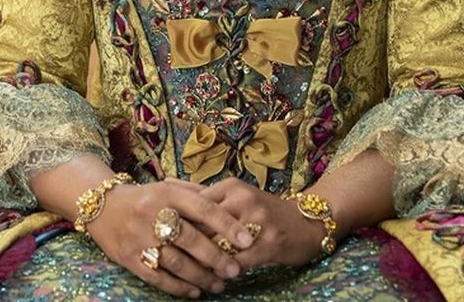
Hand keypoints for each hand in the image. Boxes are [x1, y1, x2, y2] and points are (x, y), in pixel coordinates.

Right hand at [85, 181, 254, 297]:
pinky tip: (194, 291)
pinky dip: (178, 287)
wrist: (102, 206)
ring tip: (219, 284)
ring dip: (200, 276)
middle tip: (235, 270)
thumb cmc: (145, 198)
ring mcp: (140, 237)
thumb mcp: (167, 188)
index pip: (203, 208)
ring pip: (176, 261)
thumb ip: (195, 196)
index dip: (226, 224)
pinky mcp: (129, 257)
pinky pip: (157, 277)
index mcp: (167, 194)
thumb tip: (230, 209)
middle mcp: (153, 214)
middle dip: (216, 257)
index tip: (246, 239)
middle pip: (190, 239)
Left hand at [170, 178, 328, 270]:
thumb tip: (166, 185)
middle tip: (170, 258)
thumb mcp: (236, 195)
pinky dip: (225, 271)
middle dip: (185, 244)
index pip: (192, 204)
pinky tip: (218, 277)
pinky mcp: (268, 243)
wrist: (305, 223)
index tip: (159, 234)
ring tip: (191, 272)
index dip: (174, 222)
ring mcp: (256, 221)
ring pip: (218, 245)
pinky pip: (238, 261)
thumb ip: (204, 194)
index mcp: (230, 186)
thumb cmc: (264, 210)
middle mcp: (242, 199)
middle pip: (202, 225)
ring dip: (203, 262)